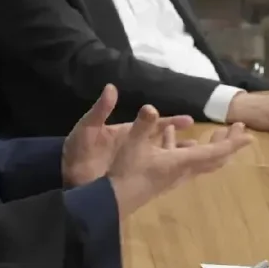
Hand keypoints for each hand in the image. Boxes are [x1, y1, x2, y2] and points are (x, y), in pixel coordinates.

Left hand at [61, 84, 193, 187]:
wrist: (66, 176)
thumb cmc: (77, 149)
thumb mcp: (88, 127)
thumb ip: (101, 110)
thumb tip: (111, 88)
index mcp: (127, 132)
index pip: (154, 125)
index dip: (172, 122)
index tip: (190, 120)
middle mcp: (134, 147)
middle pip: (163, 143)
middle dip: (182, 143)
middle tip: (203, 143)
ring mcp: (133, 164)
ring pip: (161, 161)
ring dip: (177, 160)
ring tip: (198, 162)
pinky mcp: (129, 178)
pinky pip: (151, 176)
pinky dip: (166, 177)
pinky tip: (178, 180)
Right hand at [108, 105, 252, 216]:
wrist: (114, 201)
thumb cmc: (126, 172)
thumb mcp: (132, 145)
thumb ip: (143, 125)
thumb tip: (150, 107)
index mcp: (181, 162)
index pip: (215, 152)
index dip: (233, 144)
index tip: (250, 136)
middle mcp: (184, 170)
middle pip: (215, 157)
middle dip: (229, 143)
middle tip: (238, 128)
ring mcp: (176, 175)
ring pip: (203, 160)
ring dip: (212, 146)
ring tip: (215, 132)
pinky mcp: (166, 176)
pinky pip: (186, 159)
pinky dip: (187, 146)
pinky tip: (173, 133)